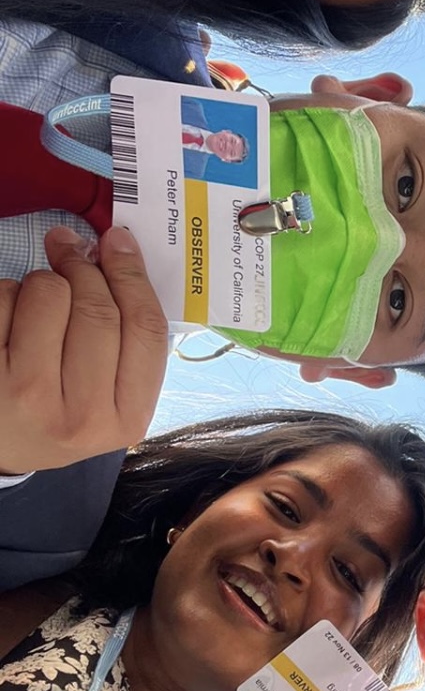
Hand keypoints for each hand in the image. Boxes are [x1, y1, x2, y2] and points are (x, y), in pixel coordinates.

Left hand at [0, 227, 168, 474]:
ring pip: (49, 294)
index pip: (145, 330)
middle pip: (98, 309)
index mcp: (126, 418)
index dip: (133, 276)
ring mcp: (28, 398)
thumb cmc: (61, 411)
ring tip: (37, 303)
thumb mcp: (110, 395)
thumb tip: (113, 247)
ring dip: (42, 282)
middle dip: (83, 267)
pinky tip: (10, 318)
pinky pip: (3, 299)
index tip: (118, 241)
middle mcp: (81, 415)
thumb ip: (125, 334)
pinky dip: (7, 294)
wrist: (4, 448)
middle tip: (70, 250)